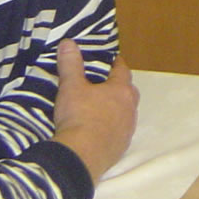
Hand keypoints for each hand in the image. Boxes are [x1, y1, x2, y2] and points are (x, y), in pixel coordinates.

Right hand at [51, 39, 139, 182]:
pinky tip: (100, 131)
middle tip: (105, 84)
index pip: (122, 70)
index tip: (111, 60)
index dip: (116, 64)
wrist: (82, 157)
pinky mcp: (121, 148)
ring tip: (101, 108)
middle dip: (119, 87)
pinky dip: (112, 128)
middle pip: (128, 92)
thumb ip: (71, 64)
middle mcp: (130, 109)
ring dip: (117, 109)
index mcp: (121, 90)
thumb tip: (68, 42)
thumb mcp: (71, 87)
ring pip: (126, 114)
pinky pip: (119, 133)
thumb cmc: (79, 117)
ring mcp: (127, 130)